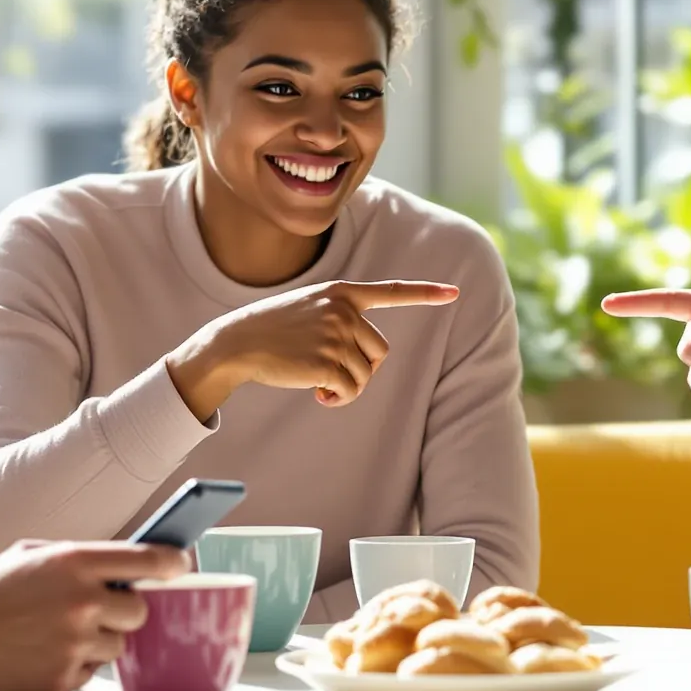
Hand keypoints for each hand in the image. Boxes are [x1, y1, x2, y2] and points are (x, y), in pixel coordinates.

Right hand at [0, 540, 187, 690]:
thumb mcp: (31, 556)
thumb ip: (78, 560)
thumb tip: (125, 566)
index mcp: (74, 562)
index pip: (149, 560)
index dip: (173, 564)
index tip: (180, 567)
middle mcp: (81, 602)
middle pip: (139, 610)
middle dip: (123, 610)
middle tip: (95, 609)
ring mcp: (74, 643)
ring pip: (119, 645)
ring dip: (99, 640)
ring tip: (58, 632)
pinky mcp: (63, 678)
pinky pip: (92, 672)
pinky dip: (76, 665)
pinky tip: (43, 652)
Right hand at [167, 279, 459, 417]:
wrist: (236, 342)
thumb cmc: (272, 329)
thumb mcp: (309, 309)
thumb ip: (341, 318)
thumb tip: (368, 359)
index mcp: (341, 292)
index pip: (391, 291)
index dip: (425, 293)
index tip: (454, 293)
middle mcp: (343, 310)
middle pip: (379, 351)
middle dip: (360, 369)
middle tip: (329, 374)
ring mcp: (336, 334)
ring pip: (366, 374)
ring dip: (347, 386)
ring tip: (319, 382)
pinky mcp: (327, 360)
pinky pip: (351, 390)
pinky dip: (338, 398)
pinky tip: (317, 393)